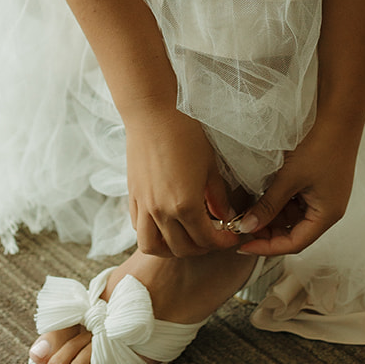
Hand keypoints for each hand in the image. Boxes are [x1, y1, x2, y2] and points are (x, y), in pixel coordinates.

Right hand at [124, 102, 239, 257]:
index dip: (222, 242)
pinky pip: (139, 228)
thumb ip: (218, 197)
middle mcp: (161, 211)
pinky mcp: (133, 197)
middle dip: (202, 248)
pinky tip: (166, 225)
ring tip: (186, 240)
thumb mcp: (210, 166)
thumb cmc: (185, 134)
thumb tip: (226, 216)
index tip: (231, 237)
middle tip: (213, 238)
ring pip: (153, 246)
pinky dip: (153, 235)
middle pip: (182, 248)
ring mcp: (144, 206)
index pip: (206, 239)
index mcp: (185, 205)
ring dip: (172, 249)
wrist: (152, 114)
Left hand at [234, 125, 357, 257]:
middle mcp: (327, 210)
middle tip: (242, 225)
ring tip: (248, 208)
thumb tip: (246, 228)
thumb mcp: (289, 179)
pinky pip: (295, 201)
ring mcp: (323, 197)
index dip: (267, 248)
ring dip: (271, 214)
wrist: (337, 116)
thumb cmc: (318, 147)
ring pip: (292, 216)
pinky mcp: (318, 184)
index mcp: (326, 215)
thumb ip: (267, 206)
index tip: (243, 245)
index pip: (294, 243)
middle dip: (267, 230)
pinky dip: (278, 200)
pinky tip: (262, 193)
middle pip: (293, 231)